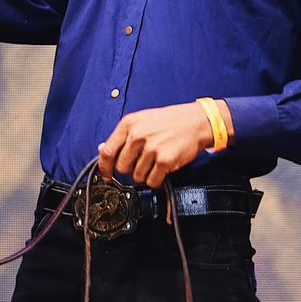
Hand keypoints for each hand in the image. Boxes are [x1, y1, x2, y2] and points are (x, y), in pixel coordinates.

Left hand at [98, 103, 220, 188]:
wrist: (196, 121)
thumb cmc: (169, 121)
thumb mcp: (141, 120)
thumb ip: (123, 135)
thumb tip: (104, 149)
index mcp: (129, 124)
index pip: (108, 151)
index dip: (105, 167)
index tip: (106, 175)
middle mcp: (138, 135)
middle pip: (122, 167)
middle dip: (130, 170)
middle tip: (142, 163)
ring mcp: (151, 148)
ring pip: (137, 176)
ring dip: (145, 174)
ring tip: (156, 162)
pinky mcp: (165, 160)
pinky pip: (152, 181)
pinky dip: (156, 180)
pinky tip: (162, 169)